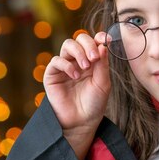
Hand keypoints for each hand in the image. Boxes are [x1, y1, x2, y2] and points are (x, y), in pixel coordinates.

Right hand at [43, 32, 110, 157]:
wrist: (81, 122)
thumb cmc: (94, 103)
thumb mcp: (103, 83)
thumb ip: (103, 64)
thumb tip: (103, 45)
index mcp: (93, 61)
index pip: (94, 41)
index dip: (99, 37)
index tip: (106, 40)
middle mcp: (78, 60)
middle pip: (80, 39)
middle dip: (88, 44)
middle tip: (94, 58)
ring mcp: (65, 66)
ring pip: (68, 45)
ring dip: (78, 52)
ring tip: (86, 66)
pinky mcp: (52, 74)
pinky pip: (57, 61)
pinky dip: (67, 65)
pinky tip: (75, 76)